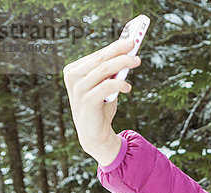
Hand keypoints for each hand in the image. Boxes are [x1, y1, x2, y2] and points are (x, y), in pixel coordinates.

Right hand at [63, 39, 140, 164]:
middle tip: (135, 46)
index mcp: (74, 70)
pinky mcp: (86, 102)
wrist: (95, 135)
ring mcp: (78, 89)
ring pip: (103, 70)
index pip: (97, 55)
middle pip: (100, 59)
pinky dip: (119, 84)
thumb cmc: (101, 107)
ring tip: (136, 61)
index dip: (115, 46)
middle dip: (119, 51)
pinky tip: (128, 87)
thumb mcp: (106, 86)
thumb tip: (128, 55)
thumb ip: (112, 72)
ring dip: (122, 63)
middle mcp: (73, 77)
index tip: (131, 40)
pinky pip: (105, 87)